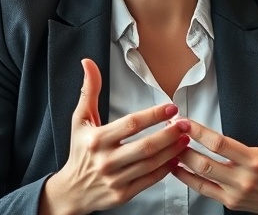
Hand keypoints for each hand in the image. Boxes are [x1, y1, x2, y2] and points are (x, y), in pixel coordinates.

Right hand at [40, 59, 190, 214]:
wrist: (72, 190)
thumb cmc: (79, 151)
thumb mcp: (80, 119)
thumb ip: (89, 91)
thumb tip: (88, 63)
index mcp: (96, 140)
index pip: (131, 124)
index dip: (154, 115)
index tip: (171, 108)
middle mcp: (106, 161)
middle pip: (146, 146)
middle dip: (169, 133)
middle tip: (185, 123)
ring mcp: (116, 179)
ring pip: (151, 163)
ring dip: (172, 150)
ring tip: (185, 138)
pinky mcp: (123, 194)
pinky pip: (150, 180)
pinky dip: (166, 169)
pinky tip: (176, 158)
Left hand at [172, 80, 257, 214]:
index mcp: (255, 160)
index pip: (220, 144)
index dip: (199, 132)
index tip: (184, 122)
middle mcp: (244, 178)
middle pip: (205, 162)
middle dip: (183, 146)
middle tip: (170, 131)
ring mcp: (235, 192)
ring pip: (201, 176)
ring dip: (182, 161)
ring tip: (169, 146)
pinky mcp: (229, 202)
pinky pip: (202, 190)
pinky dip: (186, 179)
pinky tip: (176, 167)